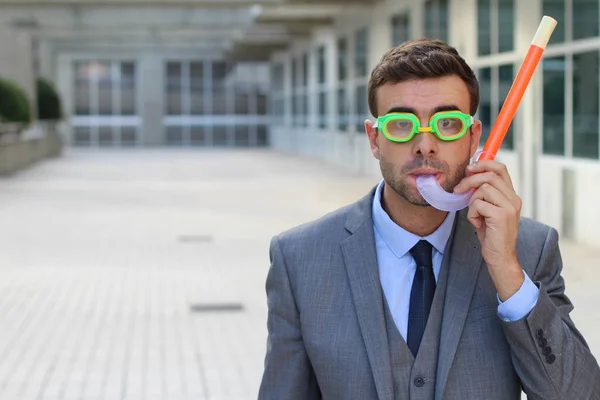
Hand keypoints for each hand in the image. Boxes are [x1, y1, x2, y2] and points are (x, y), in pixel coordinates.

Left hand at [453, 160, 523, 300]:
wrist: (500, 257)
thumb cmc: (491, 234)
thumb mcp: (488, 210)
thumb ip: (484, 194)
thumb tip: (469, 175)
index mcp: (511, 195)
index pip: (500, 168)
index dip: (484, 163)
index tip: (469, 168)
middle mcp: (514, 198)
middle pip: (489, 176)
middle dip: (469, 180)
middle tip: (458, 189)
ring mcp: (509, 207)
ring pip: (482, 189)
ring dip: (471, 201)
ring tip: (475, 215)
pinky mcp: (501, 216)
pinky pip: (478, 204)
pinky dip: (472, 214)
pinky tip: (478, 223)